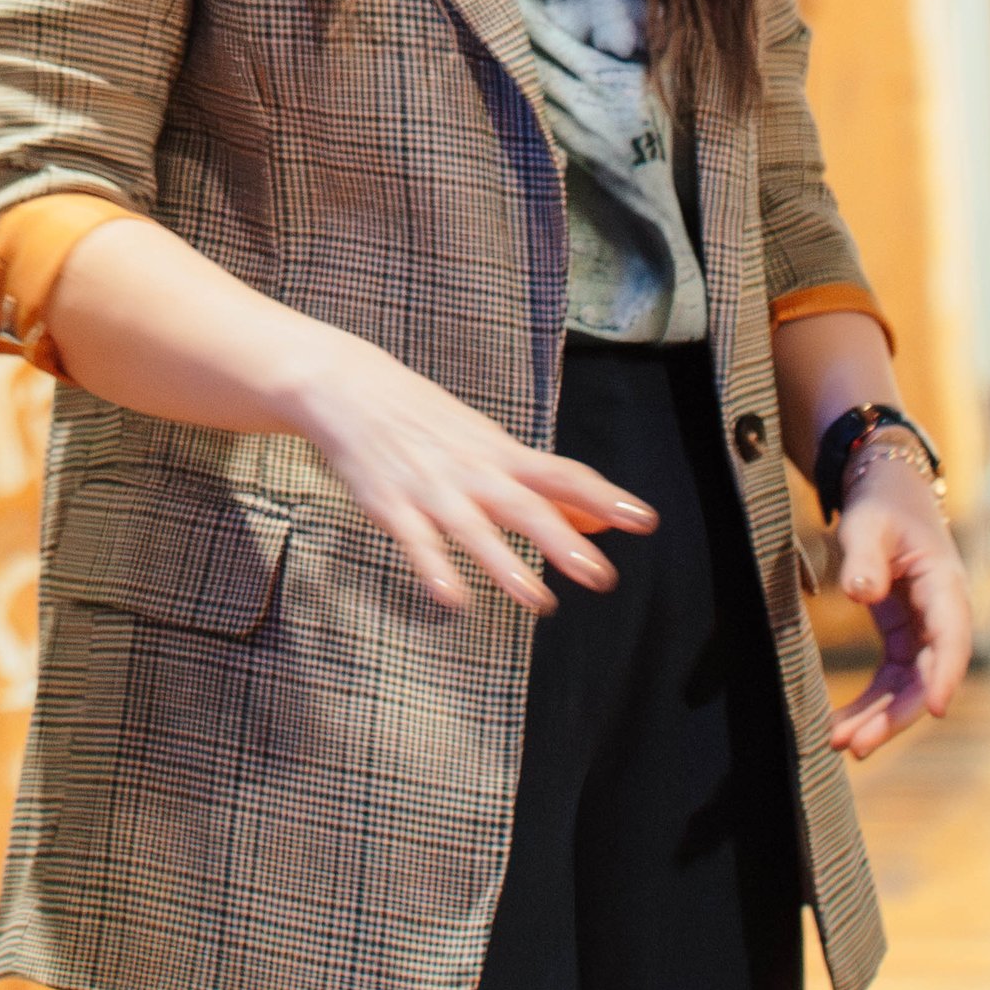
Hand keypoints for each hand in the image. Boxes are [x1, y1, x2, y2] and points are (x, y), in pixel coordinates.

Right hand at [292, 330, 656, 615]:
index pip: (562, 474)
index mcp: (498, 452)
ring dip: (505, 565)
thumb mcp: (478, 440)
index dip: (604, 497)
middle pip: (526, 506)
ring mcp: (431, 488)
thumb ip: (523, 480)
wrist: (347, 386)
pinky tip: (454, 599)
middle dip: (563, 541)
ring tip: (537, 602)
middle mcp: (472, 470)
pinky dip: (435, 569)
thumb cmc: (423, 419)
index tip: (643, 519)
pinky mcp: (391, 505)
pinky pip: (417, 542)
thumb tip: (581, 517)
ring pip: (474, 529)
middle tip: (600, 575)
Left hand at [826, 454, 969, 757]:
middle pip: (928, 676)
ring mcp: (924, 632)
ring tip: (840, 744)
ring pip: (908, 687)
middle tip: (859, 745)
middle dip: (897, 714)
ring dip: (879, 718)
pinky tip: (841, 727)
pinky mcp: (904, 639)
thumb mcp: (868, 525)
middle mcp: (942, 617)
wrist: (885, 497)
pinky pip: (891, 681)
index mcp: (945, 587)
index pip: (952, 639)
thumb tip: (862, 594)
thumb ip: (864, 558)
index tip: (934, 709)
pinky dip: (870, 704)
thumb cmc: (881, 508)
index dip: (944, 675)